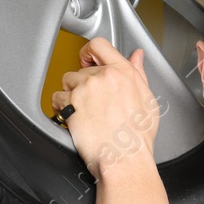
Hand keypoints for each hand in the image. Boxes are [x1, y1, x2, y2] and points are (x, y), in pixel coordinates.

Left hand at [49, 37, 159, 176]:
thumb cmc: (137, 136)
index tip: (86, 60)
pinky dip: (60, 108)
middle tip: (92, 103)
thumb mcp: (147, 98)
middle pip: (81, 69)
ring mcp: (85, 89)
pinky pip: (56, 98)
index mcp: (122, 72)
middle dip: (84, 84)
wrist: (124, 158)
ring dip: (71, 95)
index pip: (99, 45)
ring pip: (68, 82)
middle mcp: (103, 77)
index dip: (88, 52)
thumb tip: (137, 57)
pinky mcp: (71, 104)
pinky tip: (72, 117)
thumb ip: (138, 73)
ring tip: (83, 112)